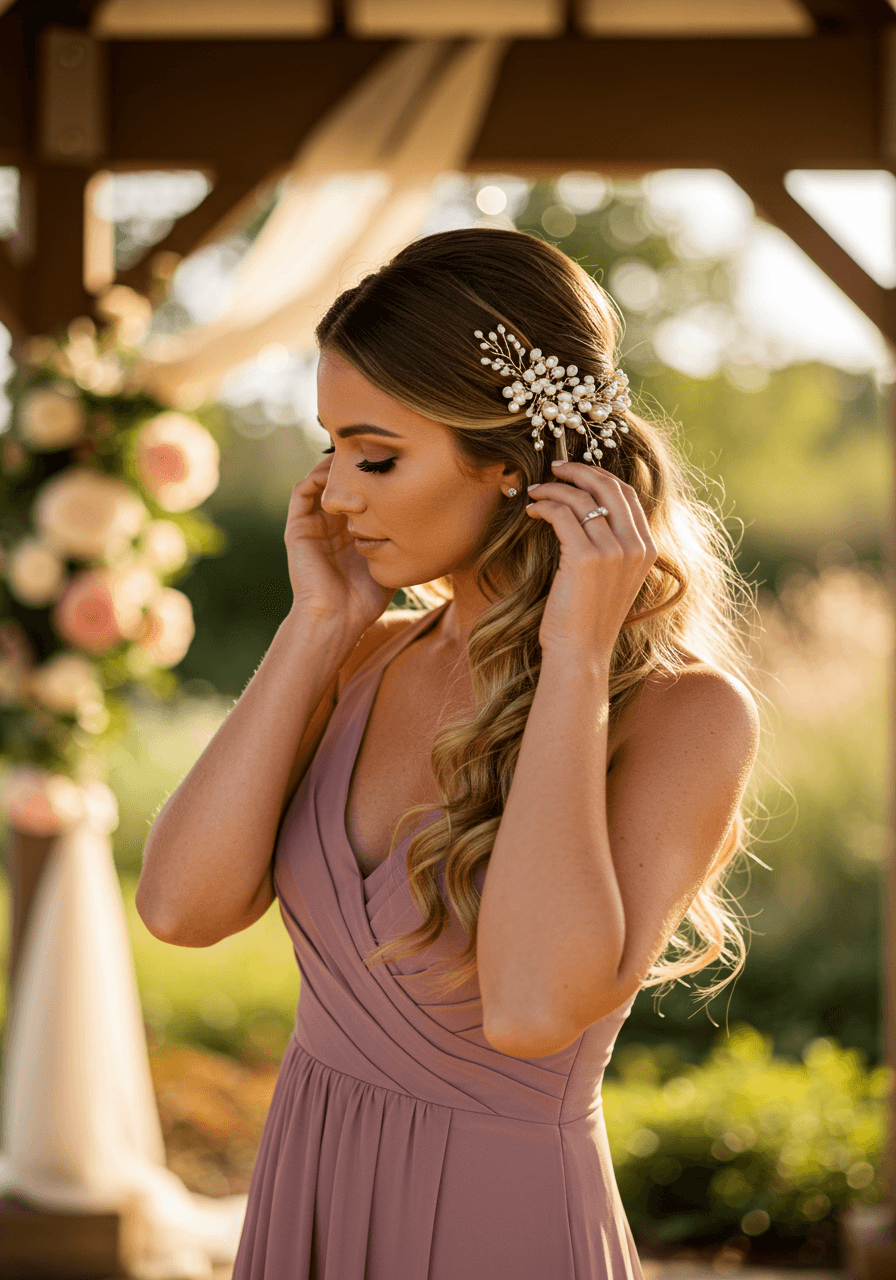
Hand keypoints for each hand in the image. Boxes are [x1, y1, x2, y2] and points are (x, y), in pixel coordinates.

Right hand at [284, 454, 393, 634]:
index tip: (390, 460)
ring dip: (335, 468)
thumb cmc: (365, 599)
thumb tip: (431, 522)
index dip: (371, 474)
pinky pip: (301, 492)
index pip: (358, 491)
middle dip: (353, 463)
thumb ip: (401, 541)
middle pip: (338, 481)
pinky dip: (317, 479)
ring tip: (354, 461)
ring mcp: (312, 525)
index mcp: (351, 530)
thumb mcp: (390, 562)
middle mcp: (330, 524)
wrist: (336, 619)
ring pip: (319, 481)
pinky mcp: (298, 528)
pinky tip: (338, 479)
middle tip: (371, 448)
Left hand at [524, 460, 657, 658]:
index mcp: (647, 549)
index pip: (627, 494)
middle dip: (579, 471)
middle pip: (608, 487)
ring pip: (581, 499)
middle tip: (554, 468)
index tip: (575, 473)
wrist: (581, 653)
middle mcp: (635, 546)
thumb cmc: (588, 618)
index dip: (599, 477)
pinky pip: (562, 514)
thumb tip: (587, 511)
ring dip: (554, 489)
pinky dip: (544, 507)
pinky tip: (532, 511)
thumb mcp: (612, 578)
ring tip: (535, 492)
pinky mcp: (586, 558)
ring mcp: (613, 551)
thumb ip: (612, 546)